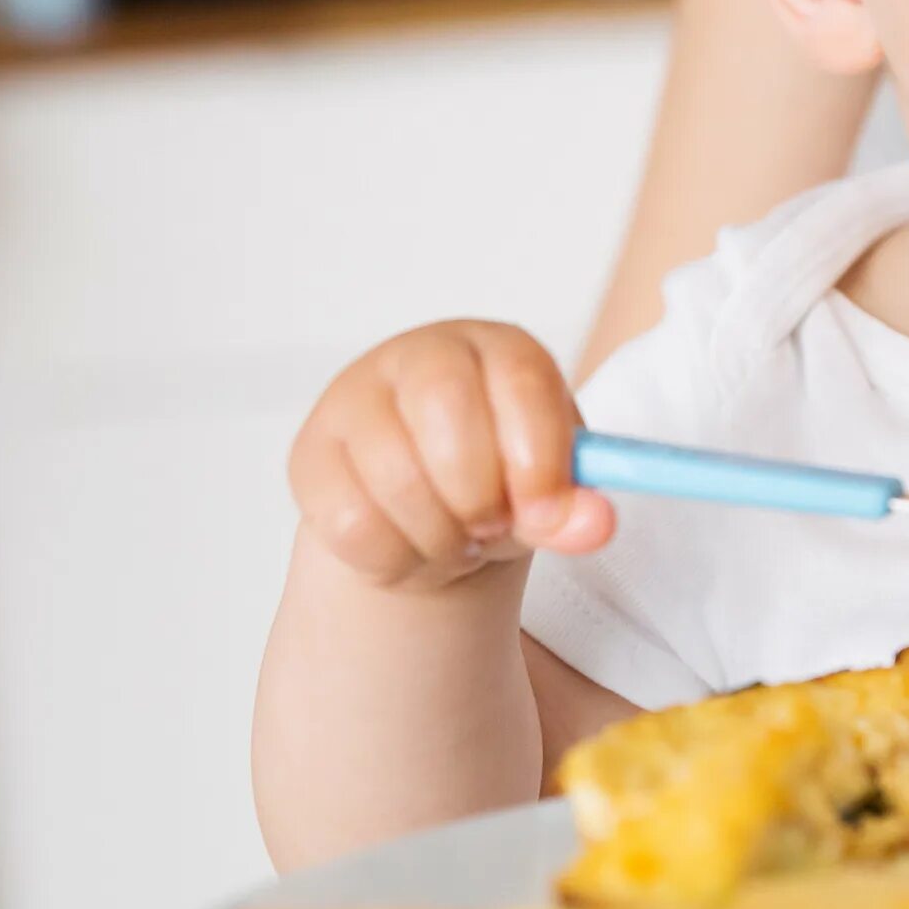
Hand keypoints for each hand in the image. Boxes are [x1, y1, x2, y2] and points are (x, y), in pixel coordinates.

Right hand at [287, 320, 611, 589]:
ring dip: (438, 536)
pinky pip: (349, 521)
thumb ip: (572, 508)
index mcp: (498, 350)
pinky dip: (392, 558)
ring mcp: (357, 398)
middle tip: (491, 527)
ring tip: (455, 541)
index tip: (545, 514)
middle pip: (445, 406)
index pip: (520, 376)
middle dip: (478, 491)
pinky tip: (407, 548)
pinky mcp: (311, 453)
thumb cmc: (497, 484)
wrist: (421, 514)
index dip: (538, 452)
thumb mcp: (545, 494)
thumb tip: (596, 525)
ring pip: (394, 472)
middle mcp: (422, 356)